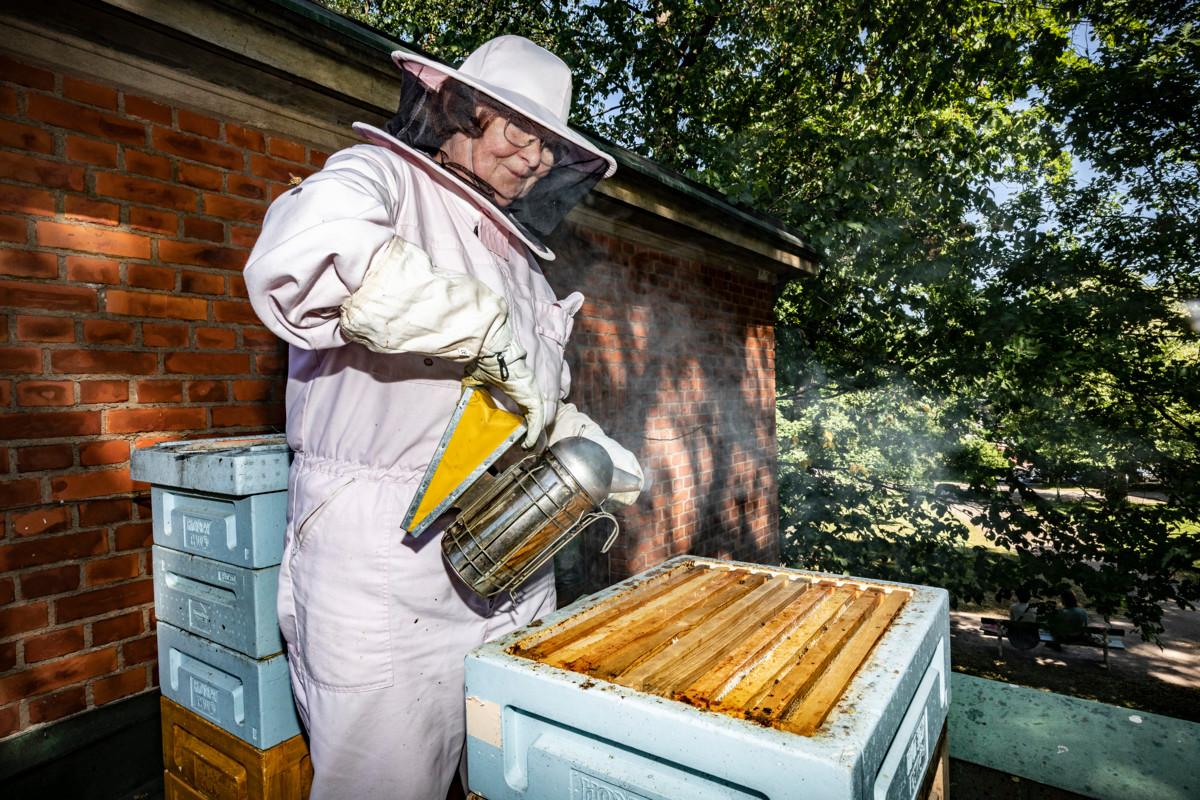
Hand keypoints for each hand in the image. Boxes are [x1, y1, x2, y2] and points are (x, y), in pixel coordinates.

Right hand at [469, 319, 544, 448]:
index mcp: (517, 389)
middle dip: (530, 432)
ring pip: (538, 419)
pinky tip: (530, 443)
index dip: (521, 422)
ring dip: (534, 434)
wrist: (491, 353)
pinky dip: (535, 432)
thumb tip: (459, 404)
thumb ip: (469, 393)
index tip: (515, 434)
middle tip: (522, 445)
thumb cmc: (485, 362)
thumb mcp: (474, 381)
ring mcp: (532, 394)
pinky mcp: (533, 397)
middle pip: (533, 417)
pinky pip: (537, 419)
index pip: (523, 409)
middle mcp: (527, 392)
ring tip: (528, 447)